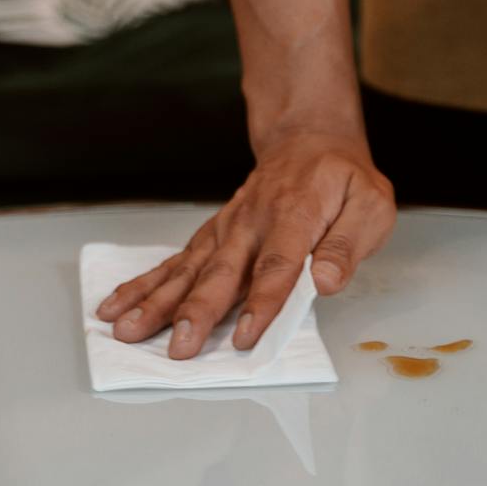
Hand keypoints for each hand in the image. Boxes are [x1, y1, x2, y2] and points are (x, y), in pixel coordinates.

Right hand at [94, 131, 394, 358]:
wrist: (307, 140)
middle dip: (197, 311)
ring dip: (156, 301)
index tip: (246, 337)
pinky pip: (174, 262)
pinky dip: (143, 284)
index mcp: (296, 217)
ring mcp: (226, 229)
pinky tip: (116, 305)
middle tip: (179, 345)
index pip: (278, 265)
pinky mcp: (211, 236)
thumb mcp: (370, 204)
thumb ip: (348, 244)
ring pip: (188, 269)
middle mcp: (252, 224)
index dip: (262, 303)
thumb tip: (326, 281)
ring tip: (127, 329)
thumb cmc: (343, 180)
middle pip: (221, 272)